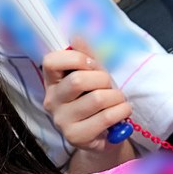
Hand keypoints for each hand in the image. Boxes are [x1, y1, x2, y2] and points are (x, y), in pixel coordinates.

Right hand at [42, 38, 132, 152]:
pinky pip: (106, 117)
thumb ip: (86, 57)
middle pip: (78, 80)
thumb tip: (76, 36)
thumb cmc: (97, 102)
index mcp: (52, 83)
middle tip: (109, 87)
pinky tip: (120, 114)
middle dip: (103, 79)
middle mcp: (52, 101)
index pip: (50, 61)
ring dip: (117, 97)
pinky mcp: (75, 136)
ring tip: (117, 102)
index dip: (76, 58)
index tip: (91, 65)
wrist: (103, 136)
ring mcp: (61, 121)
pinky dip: (122, 111)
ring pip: (97, 98)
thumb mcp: (93, 76)